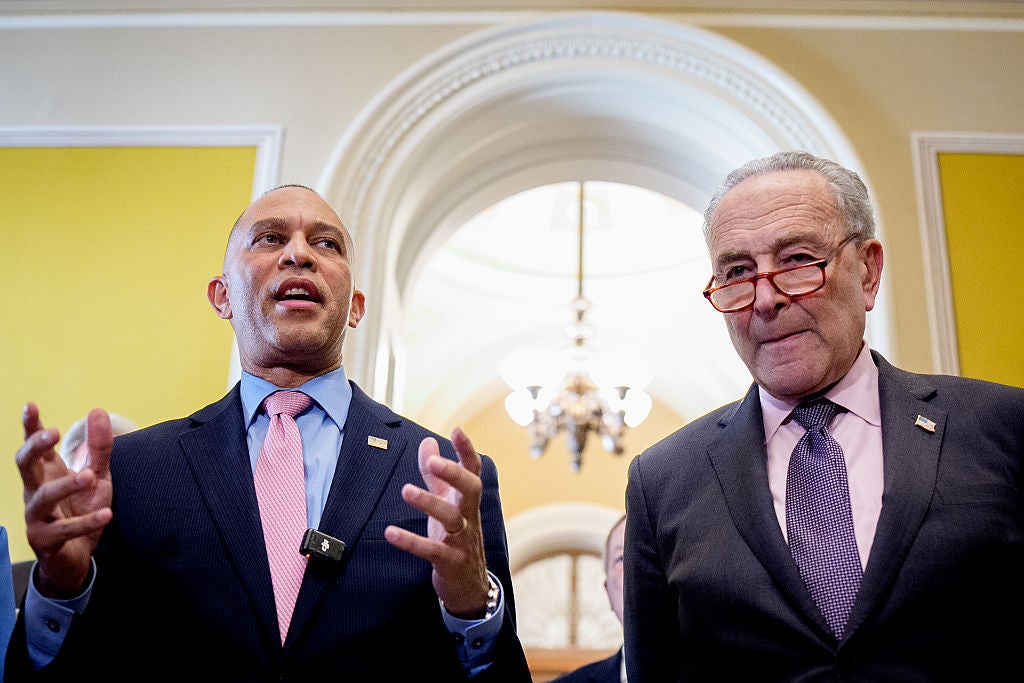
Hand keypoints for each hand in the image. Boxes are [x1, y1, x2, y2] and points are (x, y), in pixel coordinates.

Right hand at [16, 403, 113, 596]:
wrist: (78, 554)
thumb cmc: (83, 508)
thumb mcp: (98, 475)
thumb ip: (98, 447)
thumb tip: (98, 410)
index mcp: (46, 472)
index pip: (34, 446)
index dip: (30, 427)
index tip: (30, 406)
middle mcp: (35, 491)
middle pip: (25, 465)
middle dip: (35, 447)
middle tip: (54, 433)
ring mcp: (36, 516)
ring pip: (43, 497)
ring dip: (66, 485)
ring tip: (90, 475)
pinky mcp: (45, 540)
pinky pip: (64, 530)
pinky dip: (86, 522)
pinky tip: (107, 514)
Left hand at [384, 427, 488, 617]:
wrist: (470, 587)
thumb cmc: (456, 538)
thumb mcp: (447, 503)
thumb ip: (436, 475)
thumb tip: (428, 441)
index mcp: (467, 501)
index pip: (472, 471)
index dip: (466, 451)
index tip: (458, 430)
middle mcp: (468, 517)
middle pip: (470, 490)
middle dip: (454, 474)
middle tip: (435, 462)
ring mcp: (461, 540)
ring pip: (452, 518)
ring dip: (430, 504)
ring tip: (406, 491)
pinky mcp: (450, 562)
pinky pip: (432, 550)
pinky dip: (411, 542)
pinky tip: (390, 533)